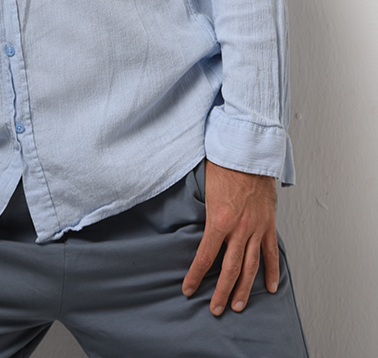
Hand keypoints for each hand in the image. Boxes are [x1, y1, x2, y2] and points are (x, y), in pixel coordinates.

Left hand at [182, 160, 277, 315]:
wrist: (248, 151)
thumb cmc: (223, 164)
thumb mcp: (205, 190)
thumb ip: (204, 213)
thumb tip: (195, 229)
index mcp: (219, 220)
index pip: (204, 257)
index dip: (195, 276)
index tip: (188, 290)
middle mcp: (239, 229)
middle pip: (229, 269)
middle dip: (221, 292)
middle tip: (215, 309)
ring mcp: (256, 228)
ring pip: (250, 267)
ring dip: (243, 289)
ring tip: (237, 305)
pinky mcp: (268, 224)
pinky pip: (270, 253)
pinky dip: (271, 272)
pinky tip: (269, 288)